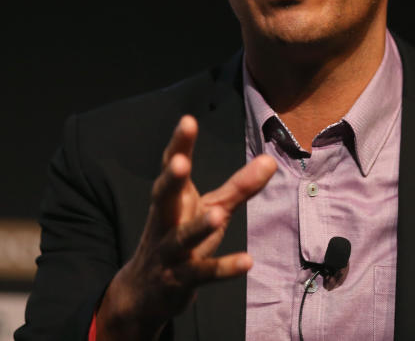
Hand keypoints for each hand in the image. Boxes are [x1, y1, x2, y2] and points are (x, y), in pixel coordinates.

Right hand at [97, 115, 276, 340]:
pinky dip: (223, 268)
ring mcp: (170, 253)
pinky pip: (202, 274)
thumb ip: (239, 186)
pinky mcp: (180, 281)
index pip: (172, 167)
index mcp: (172, 199)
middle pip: (163, 198)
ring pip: (182, 239)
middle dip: (171, 180)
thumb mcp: (211, 209)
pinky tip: (247, 262)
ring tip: (217, 216)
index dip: (179, 144)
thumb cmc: (180, 238)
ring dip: (198, 228)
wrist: (143, 294)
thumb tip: (271, 159)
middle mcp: (165, 222)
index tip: (187, 121)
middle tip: (180, 162)